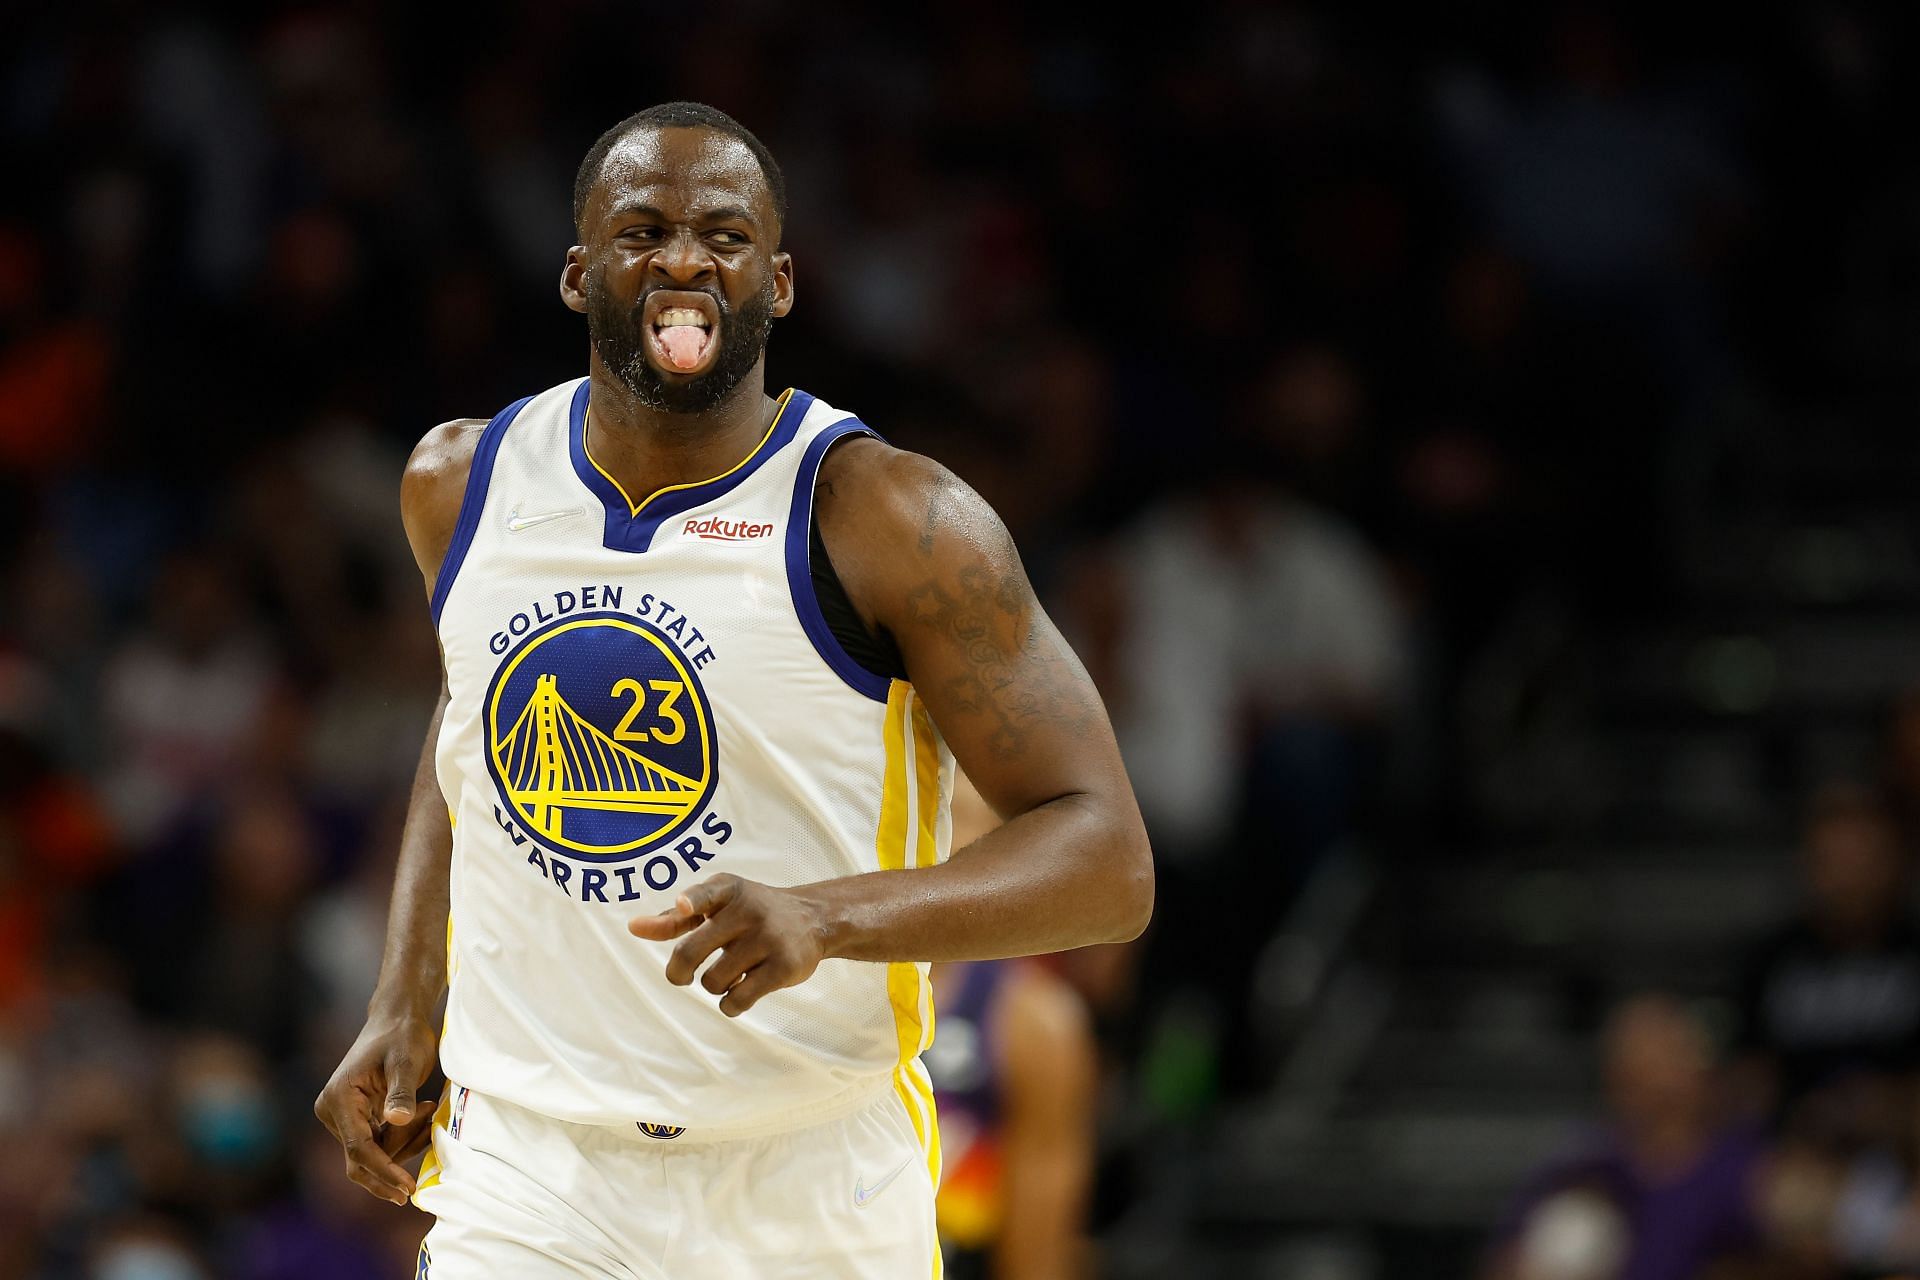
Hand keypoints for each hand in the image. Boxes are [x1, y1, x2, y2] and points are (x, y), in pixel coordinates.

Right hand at [313, 1011, 438, 1205]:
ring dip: (405, 1142)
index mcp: (338, 1099)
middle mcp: (333, 1113)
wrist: (398, 1021)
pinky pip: (379, 1145)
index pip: (359, 1148)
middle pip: (363, 1158)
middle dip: (397, 1156)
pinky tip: (421, 1114)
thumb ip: (401, 1091)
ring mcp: (342, 1119)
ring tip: (426, 1106)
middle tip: (427, 1124)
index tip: (408, 1189)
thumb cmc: (403, 1036)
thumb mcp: (407, 1061)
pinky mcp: (356, 1121)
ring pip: (374, 1154)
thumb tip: (396, 1120)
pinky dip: (403, 1138)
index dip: (384, 1171)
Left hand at [628, 874, 828, 1016]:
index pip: (706, 893)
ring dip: (714, 986)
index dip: (692, 901)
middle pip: (690, 952)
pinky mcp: (784, 966)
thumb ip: (675, 919)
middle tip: (682, 977)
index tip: (683, 906)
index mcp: (728, 890)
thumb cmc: (750, 914)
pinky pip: (738, 1000)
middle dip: (678, 973)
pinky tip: (741, 991)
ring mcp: (769, 938)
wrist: (813, 919)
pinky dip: (730, 1004)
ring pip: (713, 982)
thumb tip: (634, 927)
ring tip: (730, 974)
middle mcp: (749, 910)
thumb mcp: (717, 906)